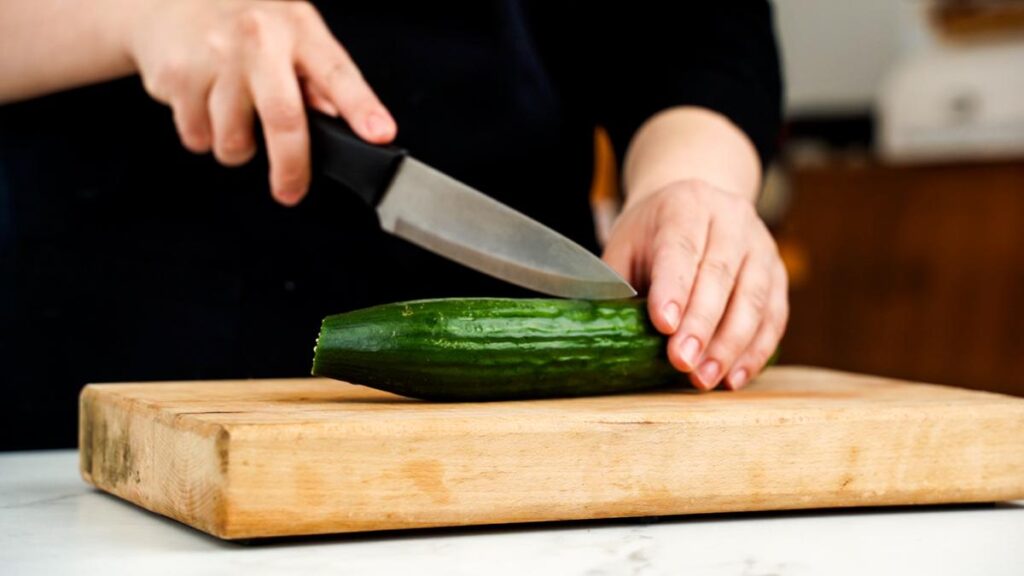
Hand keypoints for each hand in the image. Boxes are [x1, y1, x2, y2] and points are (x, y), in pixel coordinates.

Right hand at [128, 0, 395, 204]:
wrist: (167, 1)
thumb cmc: (244, 23)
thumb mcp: (293, 34)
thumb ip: (319, 80)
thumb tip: (346, 127)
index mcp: (298, 30)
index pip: (338, 74)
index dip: (361, 108)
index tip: (379, 134)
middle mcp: (259, 39)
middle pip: (283, 118)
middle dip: (291, 166)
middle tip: (291, 190)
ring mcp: (215, 57)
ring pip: (234, 141)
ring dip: (238, 149)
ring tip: (237, 120)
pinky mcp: (177, 76)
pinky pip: (197, 137)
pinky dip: (203, 137)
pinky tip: (206, 108)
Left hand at [603, 180, 787, 390]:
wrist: (697, 205)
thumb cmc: (652, 234)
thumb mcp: (625, 244)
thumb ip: (618, 284)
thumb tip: (608, 334)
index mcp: (685, 206)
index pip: (680, 248)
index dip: (674, 288)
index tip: (663, 325)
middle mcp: (730, 219)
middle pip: (720, 274)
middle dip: (701, 324)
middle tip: (683, 363)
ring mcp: (761, 245)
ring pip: (754, 297)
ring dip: (731, 345)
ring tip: (706, 378)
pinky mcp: (779, 273)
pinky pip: (774, 315)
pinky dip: (756, 350)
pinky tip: (735, 377)